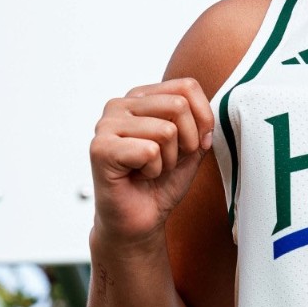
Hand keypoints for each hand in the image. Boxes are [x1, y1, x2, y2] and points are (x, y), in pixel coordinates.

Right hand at [89, 77, 214, 246]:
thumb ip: (201, 124)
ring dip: (168, 160)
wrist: (139, 220)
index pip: (187, 86)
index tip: (190, 144)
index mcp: (141, 97)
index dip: (202, 118)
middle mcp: (120, 104)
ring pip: (166, 130)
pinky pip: (150, 151)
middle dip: (186, 141)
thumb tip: (207, 121)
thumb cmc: (161, 182)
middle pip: (178, 105)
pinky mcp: (100, 148)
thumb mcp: (191, 148)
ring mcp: (106, 125)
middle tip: (167, 161)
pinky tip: (138, 176)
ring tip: (150, 169)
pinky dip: (154, 170)